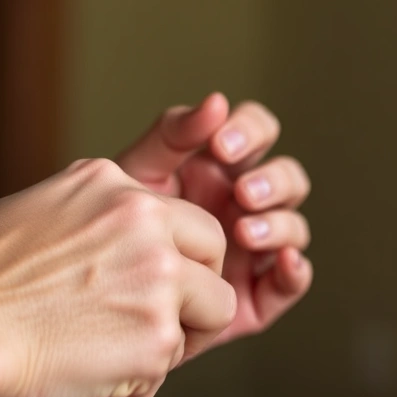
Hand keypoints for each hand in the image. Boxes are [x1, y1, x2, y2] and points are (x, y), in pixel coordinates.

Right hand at [0, 159, 235, 396]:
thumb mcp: (34, 213)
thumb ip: (90, 217)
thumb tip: (114, 233)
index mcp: (113, 186)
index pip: (189, 219)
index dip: (182, 259)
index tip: (156, 286)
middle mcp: (145, 222)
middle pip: (216, 260)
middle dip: (195, 297)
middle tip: (152, 327)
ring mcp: (157, 279)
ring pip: (207, 319)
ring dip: (164, 345)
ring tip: (105, 359)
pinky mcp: (155, 338)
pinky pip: (165, 371)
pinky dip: (129, 387)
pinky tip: (85, 383)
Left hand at [117, 93, 310, 346]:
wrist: (100, 290)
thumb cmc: (116, 223)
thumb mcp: (138, 171)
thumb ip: (173, 134)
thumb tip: (217, 100)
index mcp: (222, 166)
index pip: (258, 132)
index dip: (250, 132)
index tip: (221, 146)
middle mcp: (245, 204)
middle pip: (287, 178)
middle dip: (271, 181)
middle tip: (240, 193)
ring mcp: (254, 249)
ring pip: (294, 227)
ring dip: (278, 224)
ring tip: (244, 232)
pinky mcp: (255, 296)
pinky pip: (290, 283)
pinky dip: (296, 271)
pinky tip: (285, 262)